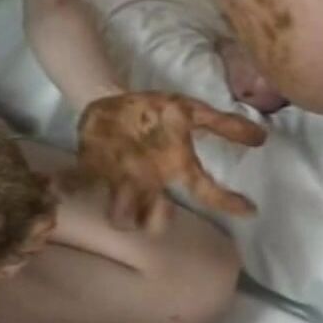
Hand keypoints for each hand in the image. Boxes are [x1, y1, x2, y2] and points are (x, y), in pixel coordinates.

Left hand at [76, 91, 266, 228]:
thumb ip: (224, 124)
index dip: (227, 202)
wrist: (112, 102)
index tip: (250, 209)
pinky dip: (68, 185)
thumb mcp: (191, 111)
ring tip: (120, 190)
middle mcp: (149, 183)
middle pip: (155, 220)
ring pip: (119, 213)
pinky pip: (78, 183)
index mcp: (173, 169)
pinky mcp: (91, 167)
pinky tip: (59, 183)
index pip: (206, 192)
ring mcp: (119, 178)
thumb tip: (262, 136)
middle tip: (159, 203)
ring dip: (120, 209)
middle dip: (157, 218)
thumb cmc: (154, 112)